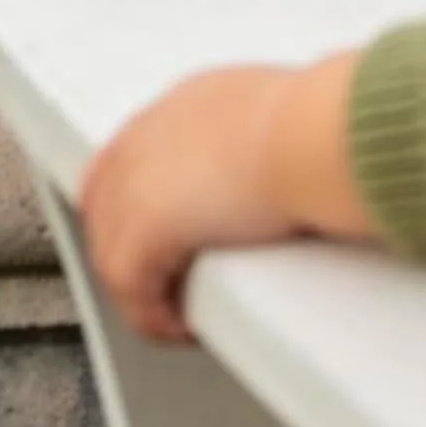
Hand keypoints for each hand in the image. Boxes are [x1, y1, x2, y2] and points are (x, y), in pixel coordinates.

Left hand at [79, 56, 367, 343]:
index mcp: (188, 101)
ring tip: (180, 311)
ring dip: (145, 289)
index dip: (135, 193)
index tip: (159, 228)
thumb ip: (270, 131)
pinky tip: (186, 325)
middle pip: (106, 200)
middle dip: (130, 245)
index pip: (132, 148)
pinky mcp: (142, 232)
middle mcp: (150, 134)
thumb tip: (302, 149)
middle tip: (165, 281)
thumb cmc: (319, 120)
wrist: (311, 134)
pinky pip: (132, 292)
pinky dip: (156, 316)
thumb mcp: (285, 109)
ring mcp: (137, 182)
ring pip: (113, 252)